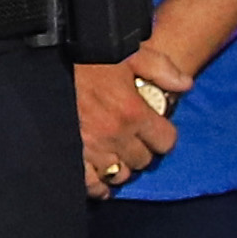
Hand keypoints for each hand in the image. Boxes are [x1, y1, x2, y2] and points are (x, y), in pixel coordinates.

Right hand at [79, 55, 178, 197]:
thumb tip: (186, 84)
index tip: (157, 129)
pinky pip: (88, 182)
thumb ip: (162, 68)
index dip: (164, 135)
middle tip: (136, 140)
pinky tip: (101, 181)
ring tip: (118, 155)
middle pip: (143, 160)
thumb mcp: (131, 52)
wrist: (51, 60)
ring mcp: (91, 147)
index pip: (165, 142)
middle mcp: (115, 134)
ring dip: (122, 165)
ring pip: (119, 173)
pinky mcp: (70, 152)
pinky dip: (97, 185)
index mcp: (133, 112)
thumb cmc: (90, 55)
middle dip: (143, 150)